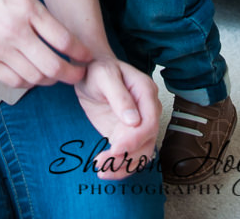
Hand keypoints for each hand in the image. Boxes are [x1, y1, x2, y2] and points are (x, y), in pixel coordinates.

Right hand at [0, 0, 92, 88]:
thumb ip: (38, 17)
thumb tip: (64, 40)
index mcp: (27, 8)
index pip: (64, 40)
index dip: (80, 53)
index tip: (86, 57)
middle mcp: (15, 30)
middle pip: (53, 66)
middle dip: (71, 74)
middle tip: (78, 75)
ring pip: (35, 77)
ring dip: (49, 80)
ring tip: (54, 75)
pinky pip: (14, 82)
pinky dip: (27, 83)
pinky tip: (31, 76)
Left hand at [74, 54, 161, 179]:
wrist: (90, 71)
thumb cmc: (98, 69)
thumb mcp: (104, 76)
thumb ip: (118, 96)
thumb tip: (133, 120)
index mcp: (146, 92)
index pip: (150, 122)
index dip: (135, 139)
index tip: (115, 148)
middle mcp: (148, 110)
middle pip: (147, 142)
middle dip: (127, 157)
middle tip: (102, 163)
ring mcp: (139, 124)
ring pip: (141, 154)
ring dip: (123, 166)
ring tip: (101, 170)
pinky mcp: (127, 135)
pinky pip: (130, 155)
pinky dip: (119, 166)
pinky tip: (104, 170)